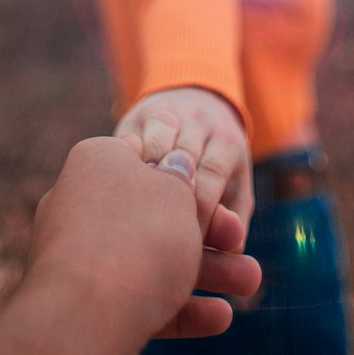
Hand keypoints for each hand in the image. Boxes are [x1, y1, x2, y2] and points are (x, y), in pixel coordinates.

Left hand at [26, 137, 258, 345]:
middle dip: (207, 234)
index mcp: (98, 160)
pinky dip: (176, 306)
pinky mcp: (82, 304)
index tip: (221, 199)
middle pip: (154, 214)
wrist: (80, 324)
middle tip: (240, 246)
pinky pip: (136, 297)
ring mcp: (79, 254)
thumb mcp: (175, 192)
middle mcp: (81, 202)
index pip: (152, 159)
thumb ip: (181, 181)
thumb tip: (178, 168)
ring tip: (250, 284)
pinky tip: (219, 318)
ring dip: (203, 272)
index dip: (192, 180)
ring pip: (150, 258)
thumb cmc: (137, 238)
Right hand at [115, 87, 253, 243]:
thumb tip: (231, 247)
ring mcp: (169, 115)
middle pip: (183, 163)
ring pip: (155, 149)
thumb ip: (235, 219)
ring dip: (145, 183)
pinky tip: (119, 195)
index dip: (197, 218)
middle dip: (170, 202)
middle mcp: (200, 123)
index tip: (184, 251)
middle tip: (158, 240)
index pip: (211, 181)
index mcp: (227, 144)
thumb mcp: (234, 188)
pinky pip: (130, 139)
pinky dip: (126, 166)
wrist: (198, 103)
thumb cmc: (216, 167)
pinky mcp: (140, 115)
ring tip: (137, 220)